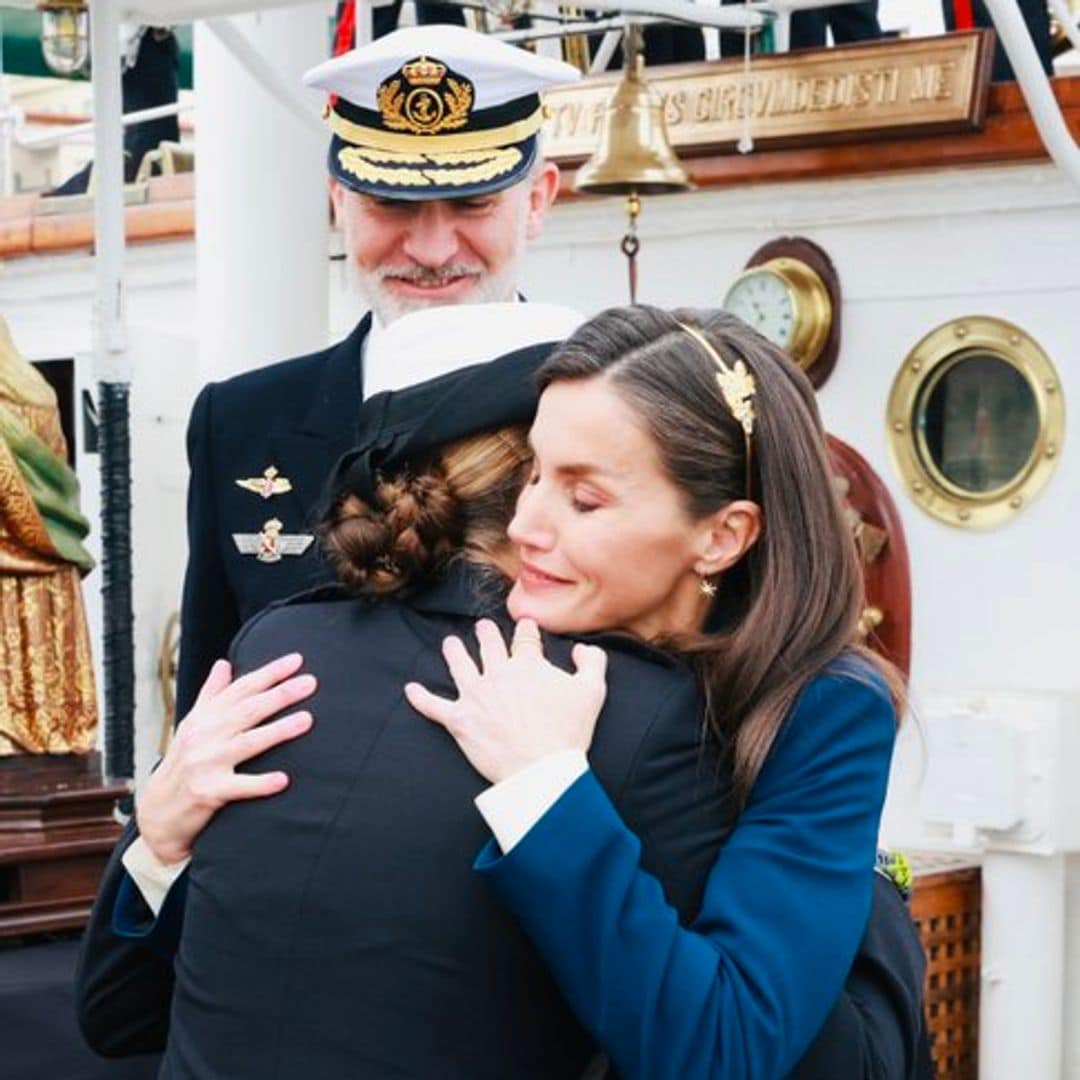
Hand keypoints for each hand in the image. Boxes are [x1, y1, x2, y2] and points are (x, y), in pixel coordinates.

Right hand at [136, 655, 315, 864]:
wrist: (157, 811)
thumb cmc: (182, 763)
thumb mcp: (192, 725)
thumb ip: (211, 694)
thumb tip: (223, 663)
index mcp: (205, 717)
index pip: (241, 688)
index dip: (269, 672)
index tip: (297, 660)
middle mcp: (204, 736)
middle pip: (248, 710)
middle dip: (281, 695)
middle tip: (311, 683)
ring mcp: (205, 764)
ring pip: (247, 743)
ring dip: (278, 731)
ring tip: (308, 720)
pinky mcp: (208, 792)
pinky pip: (238, 787)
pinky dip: (260, 784)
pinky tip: (283, 780)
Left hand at [404, 618, 607, 784]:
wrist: (541, 769)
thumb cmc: (568, 732)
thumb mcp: (592, 692)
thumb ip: (592, 662)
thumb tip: (581, 649)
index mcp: (528, 664)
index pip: (525, 639)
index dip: (525, 630)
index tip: (524, 626)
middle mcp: (498, 674)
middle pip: (488, 645)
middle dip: (486, 634)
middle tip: (482, 627)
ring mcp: (476, 696)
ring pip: (459, 665)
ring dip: (453, 652)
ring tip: (450, 644)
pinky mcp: (459, 720)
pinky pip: (433, 706)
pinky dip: (420, 698)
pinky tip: (410, 689)